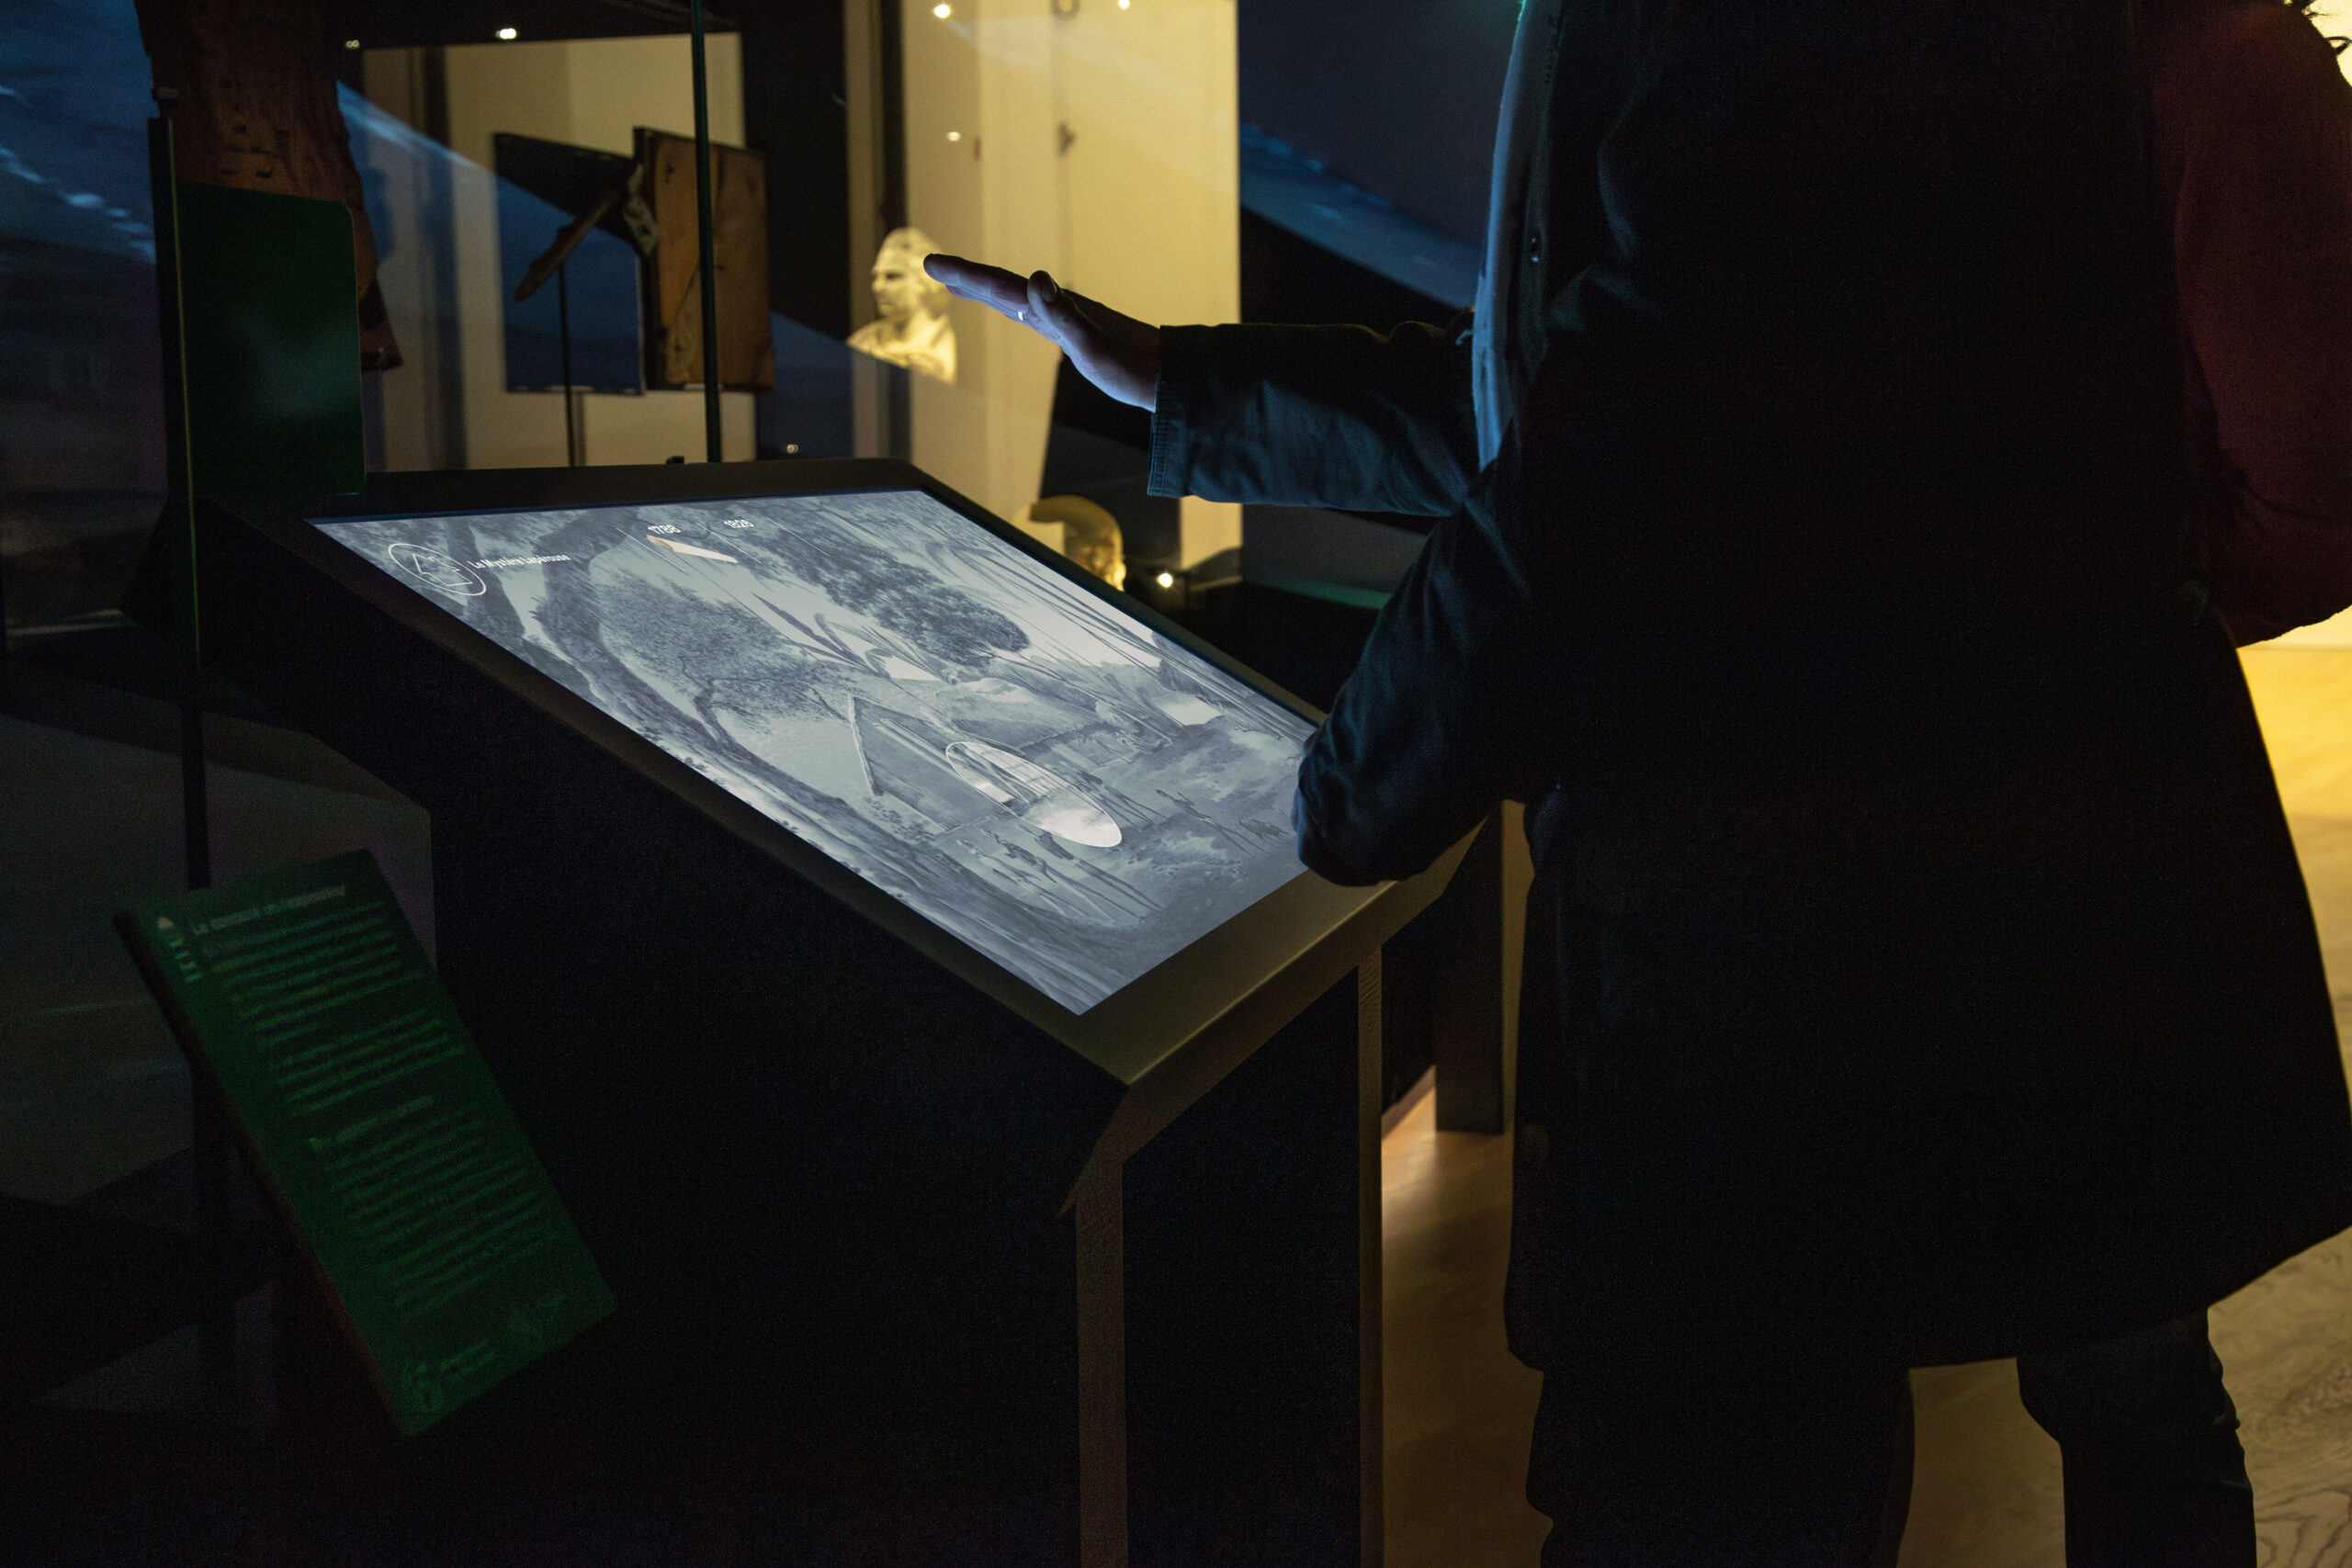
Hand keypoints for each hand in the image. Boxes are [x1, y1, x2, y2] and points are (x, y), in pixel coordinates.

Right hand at [925, 255, 1160, 411]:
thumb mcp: (1094, 349)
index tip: (933, 263)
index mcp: (1057, 309)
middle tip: (932, 264)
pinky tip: (1014, 306)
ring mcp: (1066, 318)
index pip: (1003, 286)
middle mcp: (1059, 307)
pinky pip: (1032, 312)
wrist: (1169, 376)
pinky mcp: (1076, 331)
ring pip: (1015, 296)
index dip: (966, 275)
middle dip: (967, 276)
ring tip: (956, 283)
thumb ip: (1064, 315)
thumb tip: (1036, 278)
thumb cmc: (1133, 371)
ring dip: (984, 288)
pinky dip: (1011, 304)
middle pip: (1004, 286)